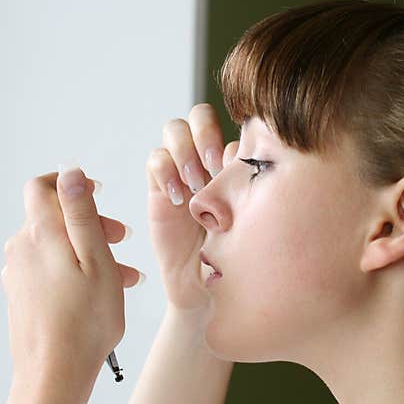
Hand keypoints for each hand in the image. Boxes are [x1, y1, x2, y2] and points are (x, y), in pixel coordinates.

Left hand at [1, 167, 143, 403]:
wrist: (53, 376)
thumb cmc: (84, 323)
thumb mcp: (96, 259)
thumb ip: (81, 213)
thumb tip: (70, 172)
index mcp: (39, 234)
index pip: (42, 187)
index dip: (70, 184)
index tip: (97, 194)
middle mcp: (22, 249)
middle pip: (54, 219)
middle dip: (91, 223)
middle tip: (123, 240)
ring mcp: (18, 274)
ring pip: (58, 248)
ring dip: (91, 253)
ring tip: (125, 277)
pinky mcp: (21, 296)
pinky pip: (51, 271)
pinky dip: (77, 272)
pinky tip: (103, 294)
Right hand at [147, 103, 237, 311]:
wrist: (205, 288)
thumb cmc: (235, 256)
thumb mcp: (249, 220)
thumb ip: (247, 186)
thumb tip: (244, 154)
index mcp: (235, 162)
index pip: (232, 124)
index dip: (233, 136)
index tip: (239, 164)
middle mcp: (207, 160)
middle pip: (199, 115)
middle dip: (204, 133)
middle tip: (212, 165)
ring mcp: (181, 171)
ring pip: (174, 130)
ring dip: (184, 151)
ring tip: (194, 184)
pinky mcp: (158, 188)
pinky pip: (154, 160)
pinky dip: (165, 172)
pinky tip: (179, 199)